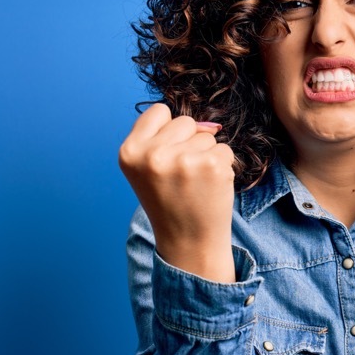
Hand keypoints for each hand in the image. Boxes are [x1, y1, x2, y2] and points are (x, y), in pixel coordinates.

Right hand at [119, 104, 236, 282]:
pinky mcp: (211, 166)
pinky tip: (210, 187)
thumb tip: (212, 124)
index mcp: (130, 152)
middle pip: (185, 122)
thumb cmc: (170, 203)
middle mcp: (152, 155)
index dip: (169, 132)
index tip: (168, 158)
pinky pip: (224, 149)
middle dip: (189, 144)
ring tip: (195, 184)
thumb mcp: (148, 169)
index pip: (159, 112)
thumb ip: (165, 138)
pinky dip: (222, 166)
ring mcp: (183, 160)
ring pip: (207, 136)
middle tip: (182, 176)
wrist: (188, 242)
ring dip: (206, 156)